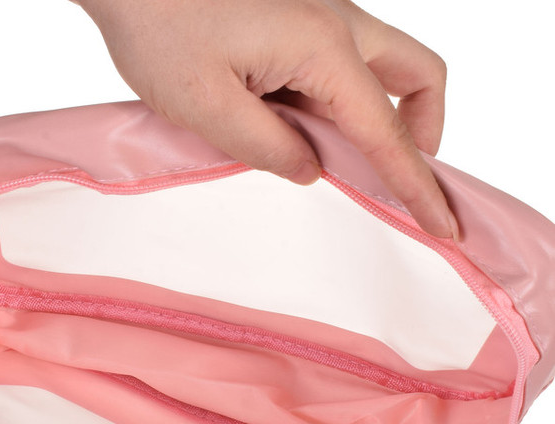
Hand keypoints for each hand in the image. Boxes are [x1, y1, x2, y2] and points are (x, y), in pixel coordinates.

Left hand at [79, 0, 457, 238]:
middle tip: (396, 183)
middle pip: (418, 77)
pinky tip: (304, 132)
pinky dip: (346, 106)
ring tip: (340, 163)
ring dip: (384, 120)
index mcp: (322, 47)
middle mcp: (336, 25)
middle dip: (421, 137)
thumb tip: (314, 171)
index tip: (443, 225)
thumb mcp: (208, 107)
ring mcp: (321, 17)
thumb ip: (268, 147)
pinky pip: (347, 66)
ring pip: (387, 69)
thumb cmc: (158, 29)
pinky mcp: (300, 23)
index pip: (387, 131)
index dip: (417, 185)